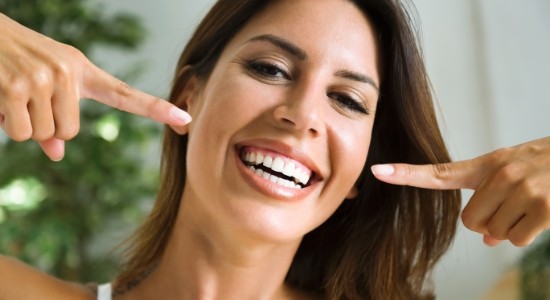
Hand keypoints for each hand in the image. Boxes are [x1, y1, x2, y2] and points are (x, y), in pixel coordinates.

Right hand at [0, 13, 190, 160]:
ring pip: (45, 135)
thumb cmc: (14, 61)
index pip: (124, 94)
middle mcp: (68, 73)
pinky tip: (0, 98)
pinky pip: (22, 133)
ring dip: (24, 124)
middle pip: (69, 132)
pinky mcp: (14, 88)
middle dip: (45, 126)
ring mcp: (43, 79)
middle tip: (26, 99)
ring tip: (11, 94)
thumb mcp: (43, 84)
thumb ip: (56, 118)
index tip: (185, 118)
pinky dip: (6, 125)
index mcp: (82, 71)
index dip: (155, 109)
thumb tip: (58, 153)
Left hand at [371, 137, 549, 246]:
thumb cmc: (547, 167)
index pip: (440, 172)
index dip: (406, 173)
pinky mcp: (543, 208)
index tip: (378, 171)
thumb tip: (486, 240)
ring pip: (493, 234)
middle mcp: (500, 174)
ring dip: (510, 230)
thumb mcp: (515, 175)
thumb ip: (492, 201)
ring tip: (531, 206)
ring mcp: (521, 189)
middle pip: (470, 222)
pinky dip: (527, 236)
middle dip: (488, 224)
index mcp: (488, 164)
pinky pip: (516, 240)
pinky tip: (542, 215)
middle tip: (512, 207)